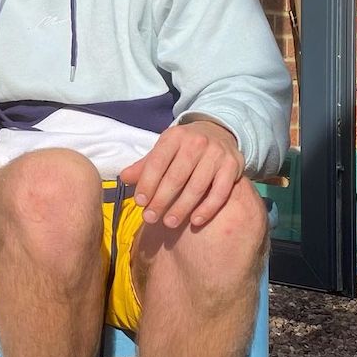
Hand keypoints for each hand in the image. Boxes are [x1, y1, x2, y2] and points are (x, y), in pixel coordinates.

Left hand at [120, 120, 243, 228]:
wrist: (218, 133)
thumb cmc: (184, 148)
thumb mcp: (163, 150)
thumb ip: (144, 166)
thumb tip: (123, 178)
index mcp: (174, 137)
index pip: (157, 162)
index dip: (147, 183)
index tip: (139, 202)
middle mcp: (197, 142)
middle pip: (176, 177)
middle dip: (161, 200)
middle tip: (150, 218)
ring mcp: (217, 154)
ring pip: (197, 186)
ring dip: (182, 207)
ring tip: (169, 223)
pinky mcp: (233, 165)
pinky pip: (221, 192)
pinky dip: (208, 208)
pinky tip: (195, 221)